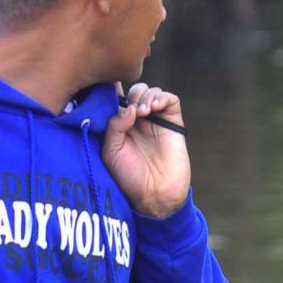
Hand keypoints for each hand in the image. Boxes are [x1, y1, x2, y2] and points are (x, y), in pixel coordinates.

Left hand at [102, 83, 190, 219]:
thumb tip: (129, 108)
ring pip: (150, 91)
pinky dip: (162, 96)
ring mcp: (156, 119)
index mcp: (120, 125)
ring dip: (145, 96)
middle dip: (132, 96)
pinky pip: (170, 99)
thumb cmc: (130, 176)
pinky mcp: (172, 121)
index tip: (109, 90)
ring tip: (144, 113)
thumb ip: (114, 127)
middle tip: (134, 111)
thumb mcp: (112, 152)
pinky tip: (156, 107)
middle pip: (134, 91)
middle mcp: (137, 120)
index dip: (113, 90)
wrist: (156, 192)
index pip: (116, 99)